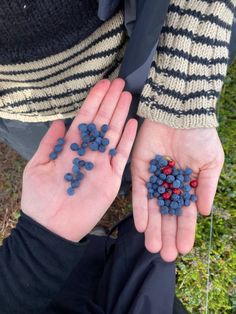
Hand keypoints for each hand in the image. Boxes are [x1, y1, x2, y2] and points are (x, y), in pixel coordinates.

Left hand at [21, 79, 136, 241]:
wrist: (52, 227)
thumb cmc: (40, 198)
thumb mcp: (38, 166)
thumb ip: (49, 144)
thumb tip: (58, 122)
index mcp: (71, 148)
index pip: (85, 119)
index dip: (93, 101)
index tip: (102, 85)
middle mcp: (89, 152)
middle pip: (102, 122)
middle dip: (110, 102)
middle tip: (119, 82)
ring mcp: (102, 164)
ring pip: (113, 134)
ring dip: (120, 115)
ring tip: (127, 96)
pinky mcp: (113, 178)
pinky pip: (122, 155)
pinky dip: (128, 140)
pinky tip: (132, 123)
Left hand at [131, 119, 223, 260]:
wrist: (180, 114)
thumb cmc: (199, 136)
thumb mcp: (211, 163)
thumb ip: (206, 187)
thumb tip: (205, 213)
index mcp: (186, 184)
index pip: (185, 213)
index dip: (185, 231)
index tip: (183, 250)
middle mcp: (169, 185)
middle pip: (167, 215)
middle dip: (166, 235)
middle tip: (164, 255)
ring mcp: (154, 178)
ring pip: (152, 208)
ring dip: (152, 227)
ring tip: (152, 247)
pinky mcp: (139, 170)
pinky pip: (139, 193)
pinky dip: (140, 209)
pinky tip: (141, 226)